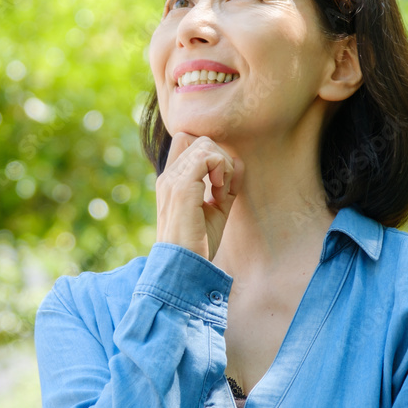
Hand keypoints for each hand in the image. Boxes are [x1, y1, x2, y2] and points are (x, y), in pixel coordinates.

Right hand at [155, 133, 243, 261]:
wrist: (183, 266)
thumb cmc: (198, 244)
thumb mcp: (216, 210)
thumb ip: (227, 186)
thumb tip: (239, 161)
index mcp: (171, 181)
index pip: (187, 142)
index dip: (210, 155)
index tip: (220, 183)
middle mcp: (168, 177)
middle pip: (201, 141)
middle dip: (221, 160)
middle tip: (223, 190)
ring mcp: (173, 180)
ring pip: (206, 145)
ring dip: (223, 166)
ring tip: (222, 193)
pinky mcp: (182, 187)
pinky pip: (209, 157)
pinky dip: (222, 171)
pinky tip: (220, 194)